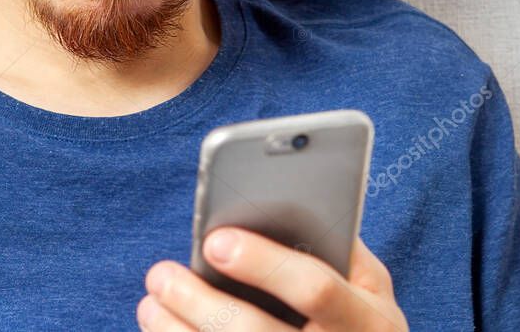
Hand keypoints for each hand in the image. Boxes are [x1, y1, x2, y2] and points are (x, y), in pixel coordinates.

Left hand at [138, 229, 407, 330]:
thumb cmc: (361, 319)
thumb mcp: (368, 283)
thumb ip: (334, 244)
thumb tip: (276, 201)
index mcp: (368, 318)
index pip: (314, 287)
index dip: (263, 263)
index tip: (214, 240)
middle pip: (254, 331)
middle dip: (199, 302)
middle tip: (161, 274)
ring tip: (151, 304)